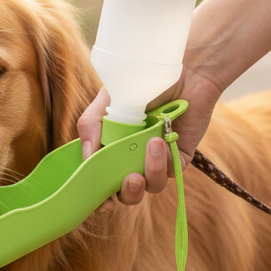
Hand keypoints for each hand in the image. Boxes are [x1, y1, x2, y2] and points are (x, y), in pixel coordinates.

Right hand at [77, 72, 220, 212]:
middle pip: (126, 193)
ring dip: (150, 173)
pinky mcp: (179, 156)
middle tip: (130, 179)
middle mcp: (132, 156)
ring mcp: (156, 158)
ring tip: (151, 145)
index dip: (98, 195)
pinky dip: (165, 162)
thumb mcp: (106, 101)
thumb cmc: (140, 81)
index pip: (101, 180)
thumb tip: (87, 160)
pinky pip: (171, 173)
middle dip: (127, 193)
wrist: (182, 68)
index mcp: (110, 147)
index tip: (101, 201)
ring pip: (151, 186)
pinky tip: (162, 141)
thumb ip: (90, 127)